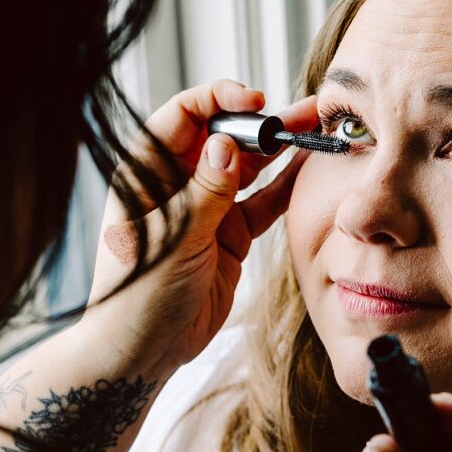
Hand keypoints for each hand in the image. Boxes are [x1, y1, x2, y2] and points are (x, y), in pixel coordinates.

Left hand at [83, 79, 317, 370]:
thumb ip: (205, 192)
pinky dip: (285, 187)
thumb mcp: (174, 239)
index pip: (181, 117)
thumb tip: (227, 144)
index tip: (251, 102)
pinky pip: (262, 203)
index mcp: (147, 174)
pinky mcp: (231, 236)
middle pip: (221, 136)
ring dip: (279, 149)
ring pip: (247, 166)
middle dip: (257, 122)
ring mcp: (207, 209)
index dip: (216, 100)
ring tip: (313, 128)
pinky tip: (308, 167)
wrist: (144, 351)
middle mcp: (178, 184)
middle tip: (296, 115)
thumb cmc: (138, 295)